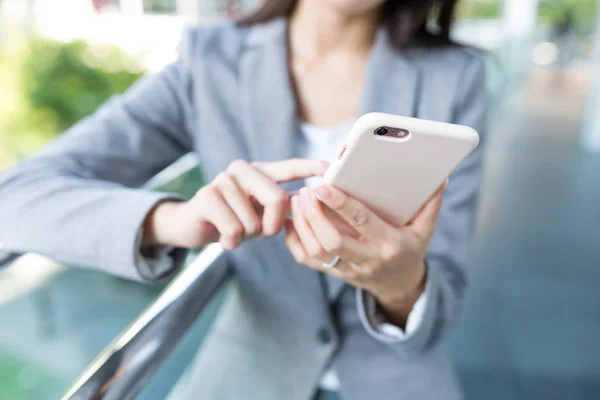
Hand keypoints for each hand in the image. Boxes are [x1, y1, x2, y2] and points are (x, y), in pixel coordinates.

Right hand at [143, 158, 327, 248]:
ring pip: (254, 220)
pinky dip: (232, 241)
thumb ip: (282, 205)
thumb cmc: (234, 219)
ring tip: (235, 230)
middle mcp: (243, 169)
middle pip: (278, 199)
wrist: (194, 225)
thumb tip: (310, 203)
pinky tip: (224, 238)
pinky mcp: (205, 196)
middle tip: (261, 233)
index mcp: (261, 171)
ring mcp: (223, 180)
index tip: (330, 169)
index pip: (291, 167)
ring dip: (247, 235)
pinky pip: (234, 228)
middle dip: (273, 225)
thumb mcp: (261, 212)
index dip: (311, 168)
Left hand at [284, 181, 446, 327]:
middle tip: (305, 192)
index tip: (323, 187)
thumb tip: (440, 179)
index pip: (362, 222)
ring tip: (297, 201)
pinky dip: (294, 241)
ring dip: (301, 225)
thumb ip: (430, 205)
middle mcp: (367, 259)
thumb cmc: (410, 250)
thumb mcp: (424, 231)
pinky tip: (290, 221)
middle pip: (331, 241)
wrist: (399, 286)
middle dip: (314, 216)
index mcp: (389, 245)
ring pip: (316, 251)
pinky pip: (307, 261)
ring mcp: (348, 270)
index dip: (341, 204)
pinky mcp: (334, 273)